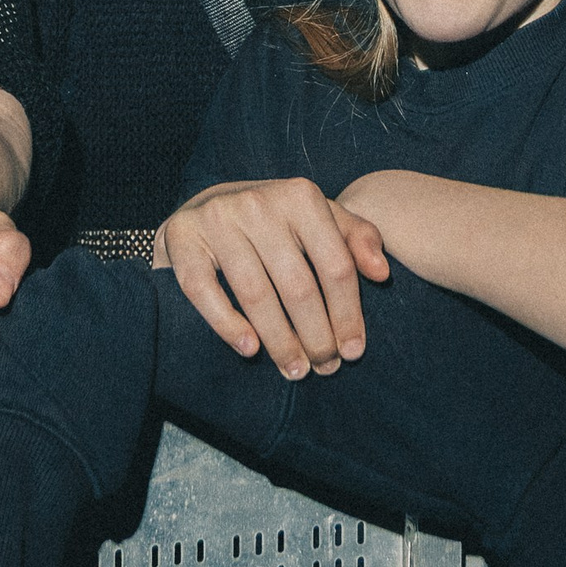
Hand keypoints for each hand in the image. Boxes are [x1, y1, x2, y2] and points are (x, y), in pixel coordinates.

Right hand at [155, 176, 389, 375]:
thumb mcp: (321, 219)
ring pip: (256, 295)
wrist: (206, 205)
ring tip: (294, 369)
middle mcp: (260, 203)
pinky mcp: (184, 240)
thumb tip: (382, 273)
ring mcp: (218, 220)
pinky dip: (229, 325)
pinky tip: (250, 350)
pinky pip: (206, 292)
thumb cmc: (276, 223)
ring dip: (280, 341)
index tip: (353, 351)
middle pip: (299, 286)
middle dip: (316, 336)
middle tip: (324, 367)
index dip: (348, 314)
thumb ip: (357, 238)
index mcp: (301, 197)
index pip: (335, 266)